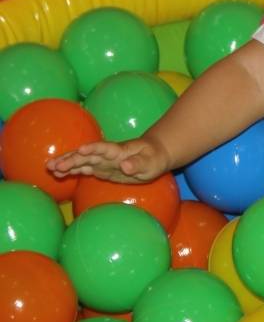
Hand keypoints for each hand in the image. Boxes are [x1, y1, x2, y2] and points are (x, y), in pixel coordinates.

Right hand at [47, 138, 171, 183]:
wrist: (152, 155)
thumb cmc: (154, 158)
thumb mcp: (151, 163)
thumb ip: (138, 164)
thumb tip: (124, 165)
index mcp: (120, 150)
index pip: (104, 148)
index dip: (93, 148)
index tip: (80, 150)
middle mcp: (107, 154)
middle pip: (87, 155)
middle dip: (71, 158)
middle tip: (54, 165)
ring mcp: (102, 160)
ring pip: (82, 161)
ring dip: (67, 163)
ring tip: (50, 168)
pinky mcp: (101, 168)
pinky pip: (84, 168)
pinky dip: (71, 170)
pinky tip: (58, 173)